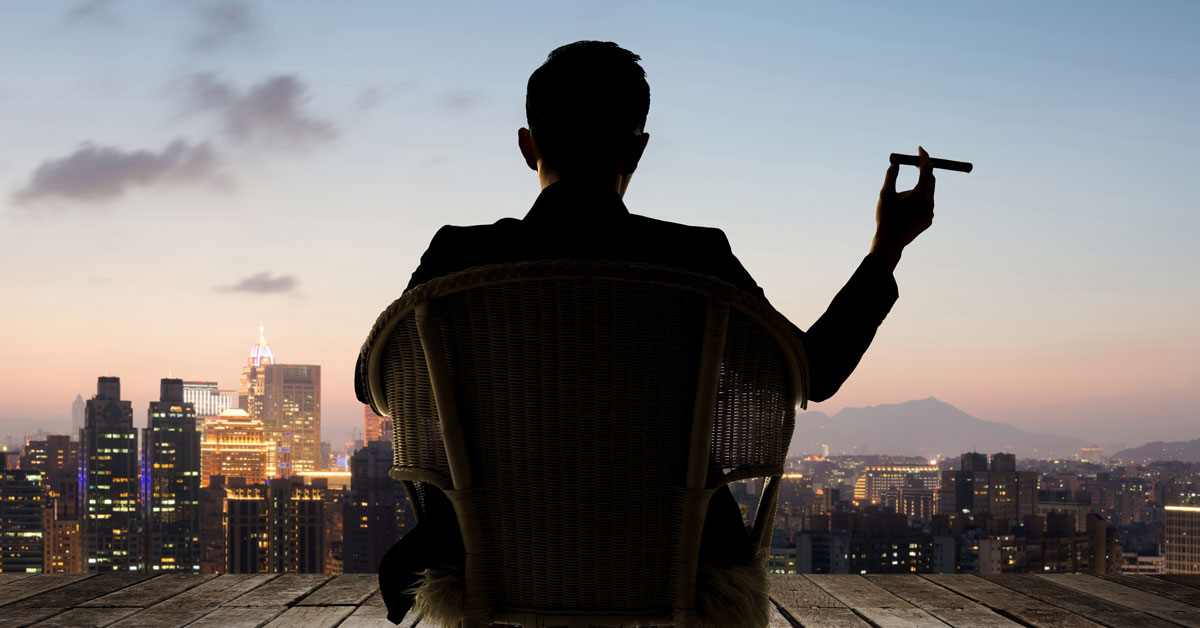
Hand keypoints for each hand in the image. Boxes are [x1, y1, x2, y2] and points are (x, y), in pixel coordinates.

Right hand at [871, 146, 935, 269]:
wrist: (889, 242)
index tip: (919, 149)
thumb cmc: (885, 217)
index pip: (927, 169)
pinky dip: (918, 200)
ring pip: (927, 192)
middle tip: (913, 163)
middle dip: (923, 170)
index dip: (924, 157)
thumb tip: (896, 162)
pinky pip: (926, 204)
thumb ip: (891, 176)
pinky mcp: (929, 220)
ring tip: (900, 200)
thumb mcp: (884, 194)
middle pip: (931, 179)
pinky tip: (905, 210)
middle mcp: (929, 203)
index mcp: (920, 195)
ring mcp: (931, 213)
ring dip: (918, 187)